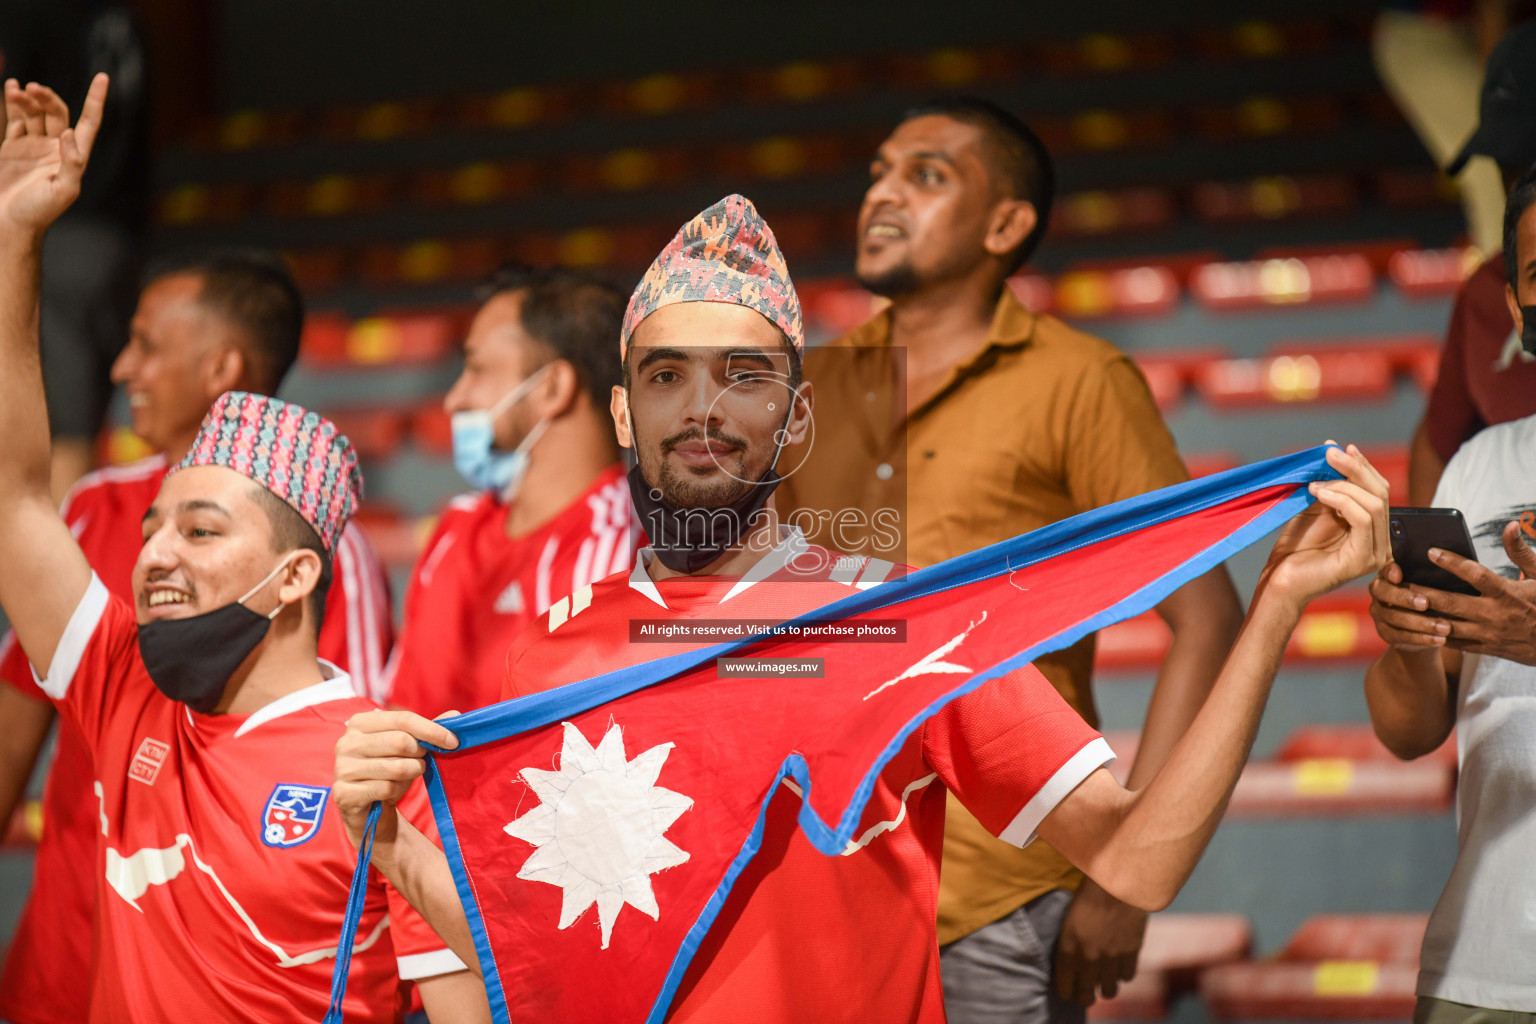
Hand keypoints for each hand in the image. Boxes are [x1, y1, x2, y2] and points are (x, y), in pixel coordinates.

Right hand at [0, 75, 106, 235]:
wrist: (9, 221)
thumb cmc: (39, 211)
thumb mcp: (63, 190)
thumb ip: (71, 163)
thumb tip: (68, 133)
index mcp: (74, 156)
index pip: (88, 122)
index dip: (96, 100)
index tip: (102, 77)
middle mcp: (57, 148)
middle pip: (57, 112)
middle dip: (47, 98)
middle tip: (33, 89)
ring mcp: (34, 145)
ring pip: (35, 112)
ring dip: (28, 98)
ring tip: (18, 89)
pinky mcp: (13, 146)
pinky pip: (17, 118)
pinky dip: (15, 103)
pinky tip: (12, 87)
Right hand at [333, 709, 458, 850]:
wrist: (369, 809)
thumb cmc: (390, 771)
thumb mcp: (409, 748)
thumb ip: (428, 730)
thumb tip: (456, 714)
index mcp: (360, 723)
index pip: (403, 719)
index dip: (432, 730)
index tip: (453, 741)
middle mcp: (346, 742)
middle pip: (400, 741)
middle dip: (420, 754)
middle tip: (422, 762)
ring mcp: (342, 768)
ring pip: (396, 767)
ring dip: (412, 773)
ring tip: (408, 775)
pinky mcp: (343, 792)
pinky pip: (385, 788)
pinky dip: (397, 790)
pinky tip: (391, 791)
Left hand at [1054, 879, 1146, 1005]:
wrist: (1117, 882)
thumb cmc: (1088, 895)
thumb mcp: (1069, 920)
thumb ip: (1070, 945)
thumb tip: (1072, 963)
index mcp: (1068, 948)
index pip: (1064, 986)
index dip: (1066, 991)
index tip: (1068, 991)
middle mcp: (1088, 958)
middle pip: (1086, 995)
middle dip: (1085, 996)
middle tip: (1086, 992)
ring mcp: (1111, 958)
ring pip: (1109, 992)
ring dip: (1106, 988)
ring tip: (1105, 981)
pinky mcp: (1131, 953)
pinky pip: (1127, 978)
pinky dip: (1123, 974)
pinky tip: (1120, 965)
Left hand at [1260, 445, 1390, 610]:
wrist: (1280, 580)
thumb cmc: (1295, 547)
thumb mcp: (1315, 507)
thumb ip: (1329, 484)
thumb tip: (1334, 450)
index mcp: (1373, 528)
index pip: (1378, 490)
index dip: (1361, 466)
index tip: (1339, 448)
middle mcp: (1381, 541)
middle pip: (1381, 493)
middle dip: (1355, 469)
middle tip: (1329, 454)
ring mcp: (1376, 553)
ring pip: (1374, 504)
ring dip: (1343, 485)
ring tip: (1316, 483)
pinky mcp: (1364, 560)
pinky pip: (1363, 520)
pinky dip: (1342, 501)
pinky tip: (1320, 494)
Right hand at [1369, 561, 1450, 650]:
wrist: (1425, 625)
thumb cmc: (1433, 596)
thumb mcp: (1434, 582)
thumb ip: (1432, 572)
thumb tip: (1445, 557)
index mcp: (1389, 575)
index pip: (1385, 570)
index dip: (1389, 572)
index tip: (1400, 575)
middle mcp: (1379, 592)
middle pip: (1383, 593)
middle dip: (1404, 598)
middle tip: (1425, 603)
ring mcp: (1379, 613)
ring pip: (1394, 617)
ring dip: (1420, 623)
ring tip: (1445, 627)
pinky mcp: (1384, 632)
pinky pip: (1400, 636)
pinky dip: (1421, 638)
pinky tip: (1440, 640)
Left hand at [1411, 522, 1535, 664]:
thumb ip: (1521, 552)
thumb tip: (1510, 526)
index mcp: (1508, 593)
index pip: (1476, 575)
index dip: (1452, 563)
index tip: (1431, 551)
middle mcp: (1495, 614)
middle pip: (1452, 602)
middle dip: (1423, 593)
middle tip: (1400, 581)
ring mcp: (1489, 634)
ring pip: (1447, 626)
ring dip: (1422, 616)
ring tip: (1400, 604)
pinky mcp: (1485, 649)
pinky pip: (1454, 643)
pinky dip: (1434, 634)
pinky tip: (1416, 625)